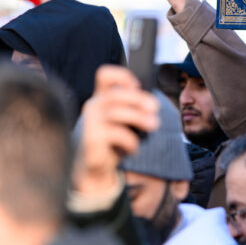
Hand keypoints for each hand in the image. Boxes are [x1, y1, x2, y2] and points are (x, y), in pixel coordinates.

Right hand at [72, 65, 159, 195]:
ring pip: (116, 112)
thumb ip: (131, 108)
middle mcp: (93, 106)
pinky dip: (130, 141)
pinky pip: (117, 134)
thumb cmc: (111, 142)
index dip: (122, 76)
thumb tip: (151, 105)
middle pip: (116, 93)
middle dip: (139, 99)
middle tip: (155, 108)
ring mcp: (90, 122)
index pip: (104, 75)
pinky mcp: (91, 139)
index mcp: (100, 97)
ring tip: (154, 125)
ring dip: (139, 117)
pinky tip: (133, 148)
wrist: (94, 169)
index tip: (137, 86)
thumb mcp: (123, 122)